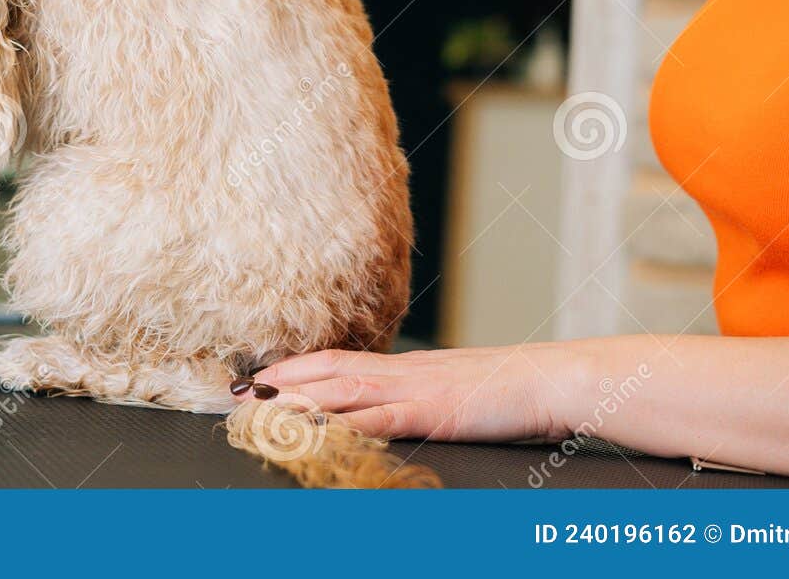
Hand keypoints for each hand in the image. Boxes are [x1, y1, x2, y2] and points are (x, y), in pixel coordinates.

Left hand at [255, 342, 589, 442]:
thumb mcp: (452, 389)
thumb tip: (389, 408)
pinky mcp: (430, 411)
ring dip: (297, 397)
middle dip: (280, 381)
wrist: (549, 379)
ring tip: (260, 405)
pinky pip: (379, 416)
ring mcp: (414, 389)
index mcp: (405, 367)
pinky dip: (345, 421)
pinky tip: (319, 427)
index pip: (337, 361)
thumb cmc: (507, 392)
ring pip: (343, 389)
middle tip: (239, 392)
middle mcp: (402, 371)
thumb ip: (417, 396)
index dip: (295, 368)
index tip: (259, 376)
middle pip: (328, 371)